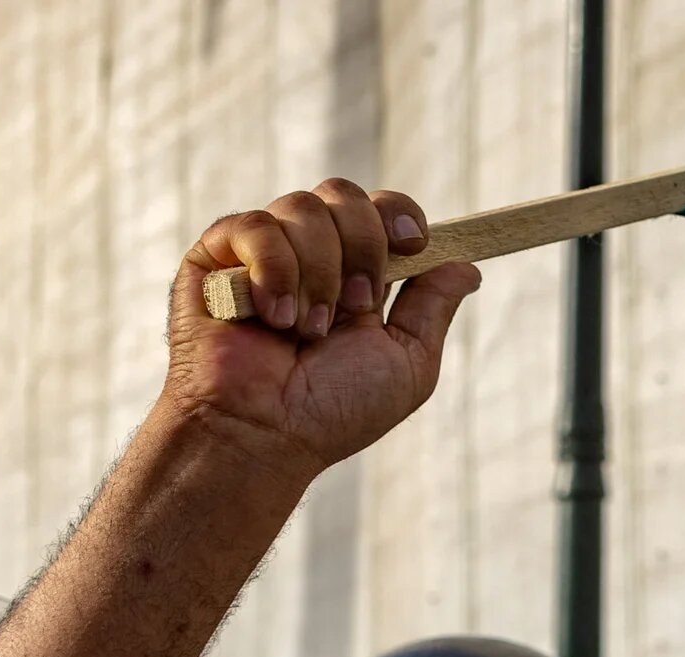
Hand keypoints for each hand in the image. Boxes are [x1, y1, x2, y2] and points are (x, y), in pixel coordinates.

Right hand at [161, 180, 481, 475]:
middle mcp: (310, 256)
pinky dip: (274, 271)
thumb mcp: (406, 364)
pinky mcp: (216, 256)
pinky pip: (254, 225)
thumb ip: (433, 309)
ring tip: (306, 330)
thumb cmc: (331, 411)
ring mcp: (262, 253)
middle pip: (344, 194)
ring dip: (318, 273)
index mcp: (355, 274)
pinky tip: (273, 317)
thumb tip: (468, 266)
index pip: (381, 209)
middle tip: (356, 306)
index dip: (399, 214)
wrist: (266, 433)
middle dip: (362, 246)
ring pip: (302, 207)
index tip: (413, 242)